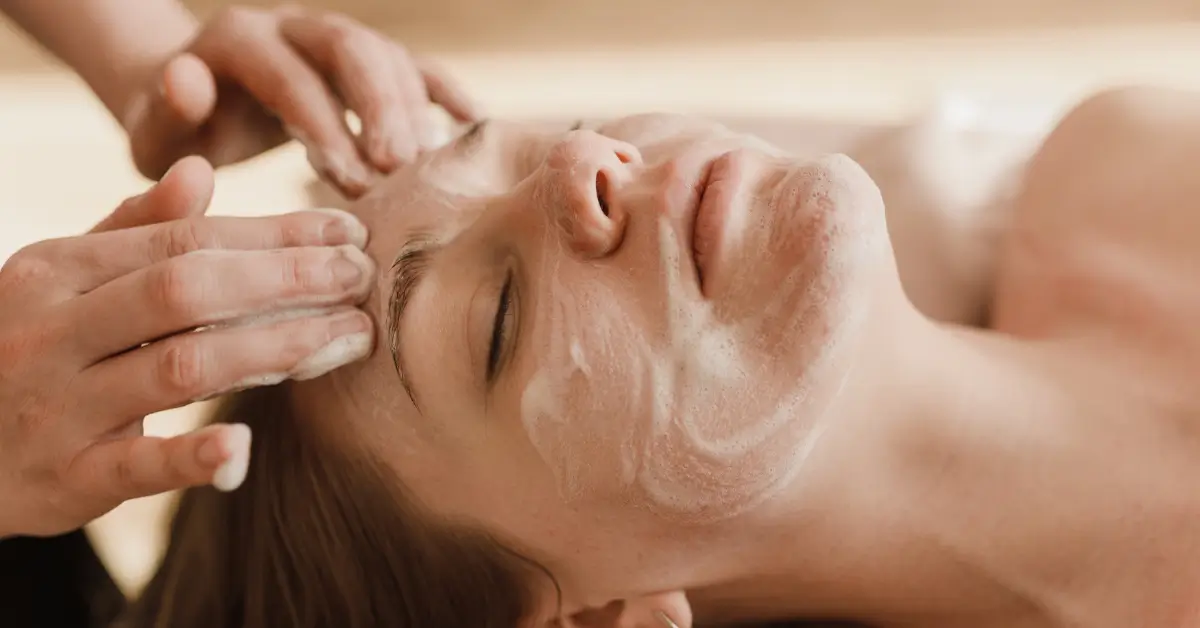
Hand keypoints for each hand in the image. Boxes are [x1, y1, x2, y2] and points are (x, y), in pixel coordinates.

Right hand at [0, 157, 375, 537]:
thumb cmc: (23, 350)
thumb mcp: (59, 280)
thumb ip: (129, 229)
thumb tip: (200, 171)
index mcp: (58, 270)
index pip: (185, 239)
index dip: (274, 235)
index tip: (346, 233)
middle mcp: (54, 329)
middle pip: (189, 290)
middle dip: (287, 279)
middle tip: (362, 278)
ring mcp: (56, 406)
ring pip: (180, 366)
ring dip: (275, 349)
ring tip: (349, 338)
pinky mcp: (63, 480)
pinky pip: (135, 466)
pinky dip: (191, 457)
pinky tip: (245, 446)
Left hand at [123, 4, 478, 197]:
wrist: (198, 104)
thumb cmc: (179, 133)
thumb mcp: (156, 130)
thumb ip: (166, 110)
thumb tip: (189, 79)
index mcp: (238, 39)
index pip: (289, 74)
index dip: (324, 123)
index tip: (352, 180)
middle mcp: (291, 25)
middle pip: (349, 47)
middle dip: (379, 105)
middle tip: (401, 165)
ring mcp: (333, 40)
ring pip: (386, 54)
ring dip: (412, 108)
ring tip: (428, 165)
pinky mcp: (364, 62)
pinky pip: (414, 66)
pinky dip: (444, 92)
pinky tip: (473, 125)